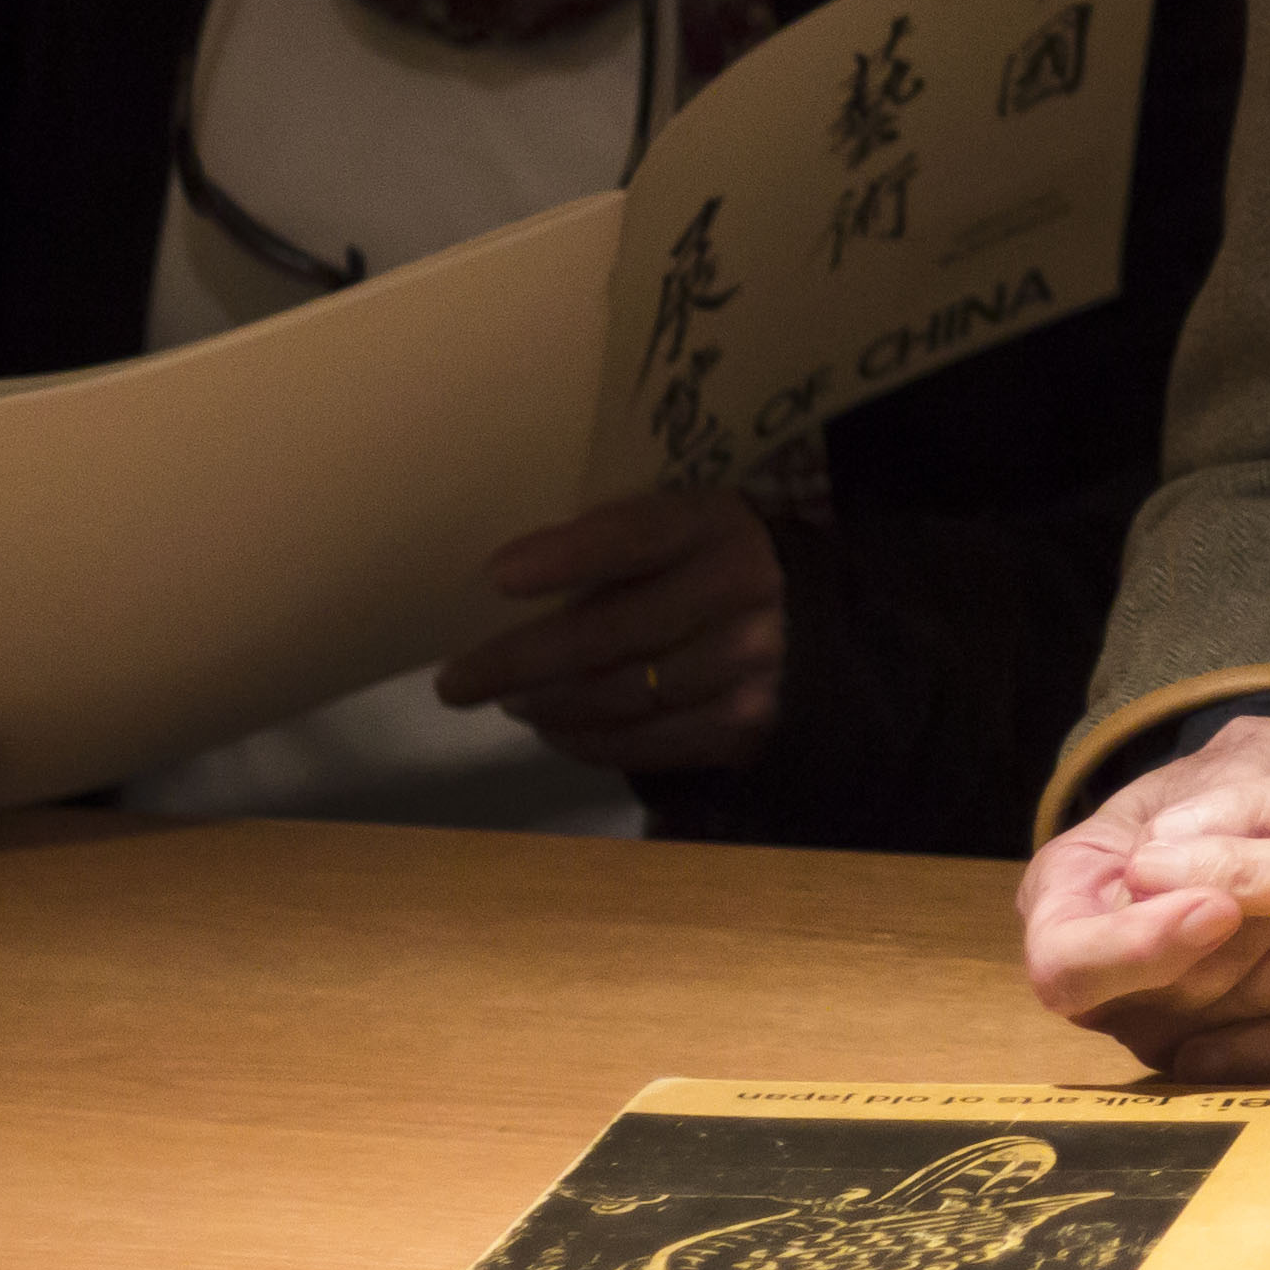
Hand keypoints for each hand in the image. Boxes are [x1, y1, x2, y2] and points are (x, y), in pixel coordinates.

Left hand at [439, 487, 782, 772]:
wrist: (812, 621)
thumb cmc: (708, 562)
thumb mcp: (679, 526)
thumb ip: (614, 544)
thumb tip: (505, 584)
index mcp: (715, 525)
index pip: (634, 539)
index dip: (566, 559)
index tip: (495, 577)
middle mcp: (741, 593)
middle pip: (613, 634)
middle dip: (521, 661)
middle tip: (458, 681)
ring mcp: (749, 666)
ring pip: (621, 697)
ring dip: (547, 706)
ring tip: (509, 702)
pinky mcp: (745, 726)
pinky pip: (646, 745)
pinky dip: (586, 742)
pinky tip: (554, 729)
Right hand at [1023, 711, 1269, 1071]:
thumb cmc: (1244, 776)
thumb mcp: (1218, 765)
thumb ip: (1202, 809)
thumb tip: (1160, 856)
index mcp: (1062, 911)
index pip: (1067, 968)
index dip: (1139, 945)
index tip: (1219, 904)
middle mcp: (1105, 991)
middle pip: (1173, 1002)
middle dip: (1253, 933)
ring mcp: (1173, 1031)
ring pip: (1249, 1023)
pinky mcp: (1243, 1053)